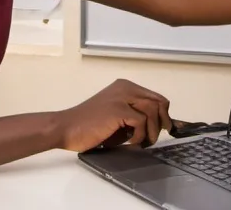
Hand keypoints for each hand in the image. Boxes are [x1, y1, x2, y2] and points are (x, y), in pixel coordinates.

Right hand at [54, 79, 172, 151]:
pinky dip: (139, 135)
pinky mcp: (118, 109)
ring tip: (142, 143)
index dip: (164, 113)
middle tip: (155, 138)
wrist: (64, 128)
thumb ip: (134, 116)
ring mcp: (123, 96)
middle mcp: (126, 87)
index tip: (166, 128)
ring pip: (152, 111)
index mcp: (126, 87)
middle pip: (158, 101)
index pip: (155, 97)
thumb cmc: (87, 127)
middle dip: (162, 121)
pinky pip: (141, 121)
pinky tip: (130, 143)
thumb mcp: (116, 118)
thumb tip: (156, 127)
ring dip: (151, 131)